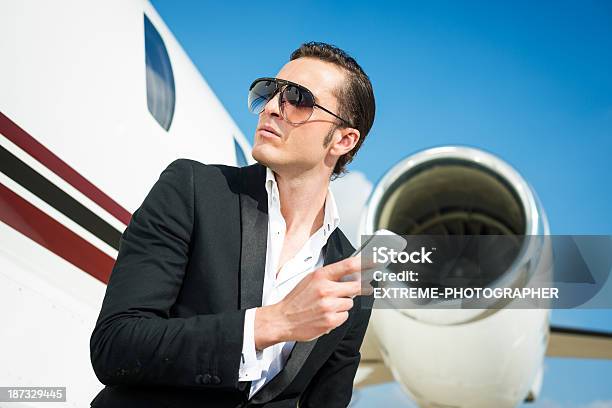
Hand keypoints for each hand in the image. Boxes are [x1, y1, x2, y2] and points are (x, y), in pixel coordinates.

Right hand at [254, 255, 373, 349]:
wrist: (283, 319)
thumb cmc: (296, 300)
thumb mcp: (310, 280)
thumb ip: (329, 276)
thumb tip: (350, 274)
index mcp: (320, 276)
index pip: (348, 265)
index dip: (365, 262)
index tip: (375, 261)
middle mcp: (326, 289)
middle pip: (356, 286)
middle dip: (363, 287)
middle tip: (367, 287)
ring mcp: (329, 306)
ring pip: (350, 303)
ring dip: (343, 305)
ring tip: (328, 306)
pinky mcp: (330, 321)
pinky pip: (344, 316)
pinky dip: (338, 316)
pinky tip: (326, 315)